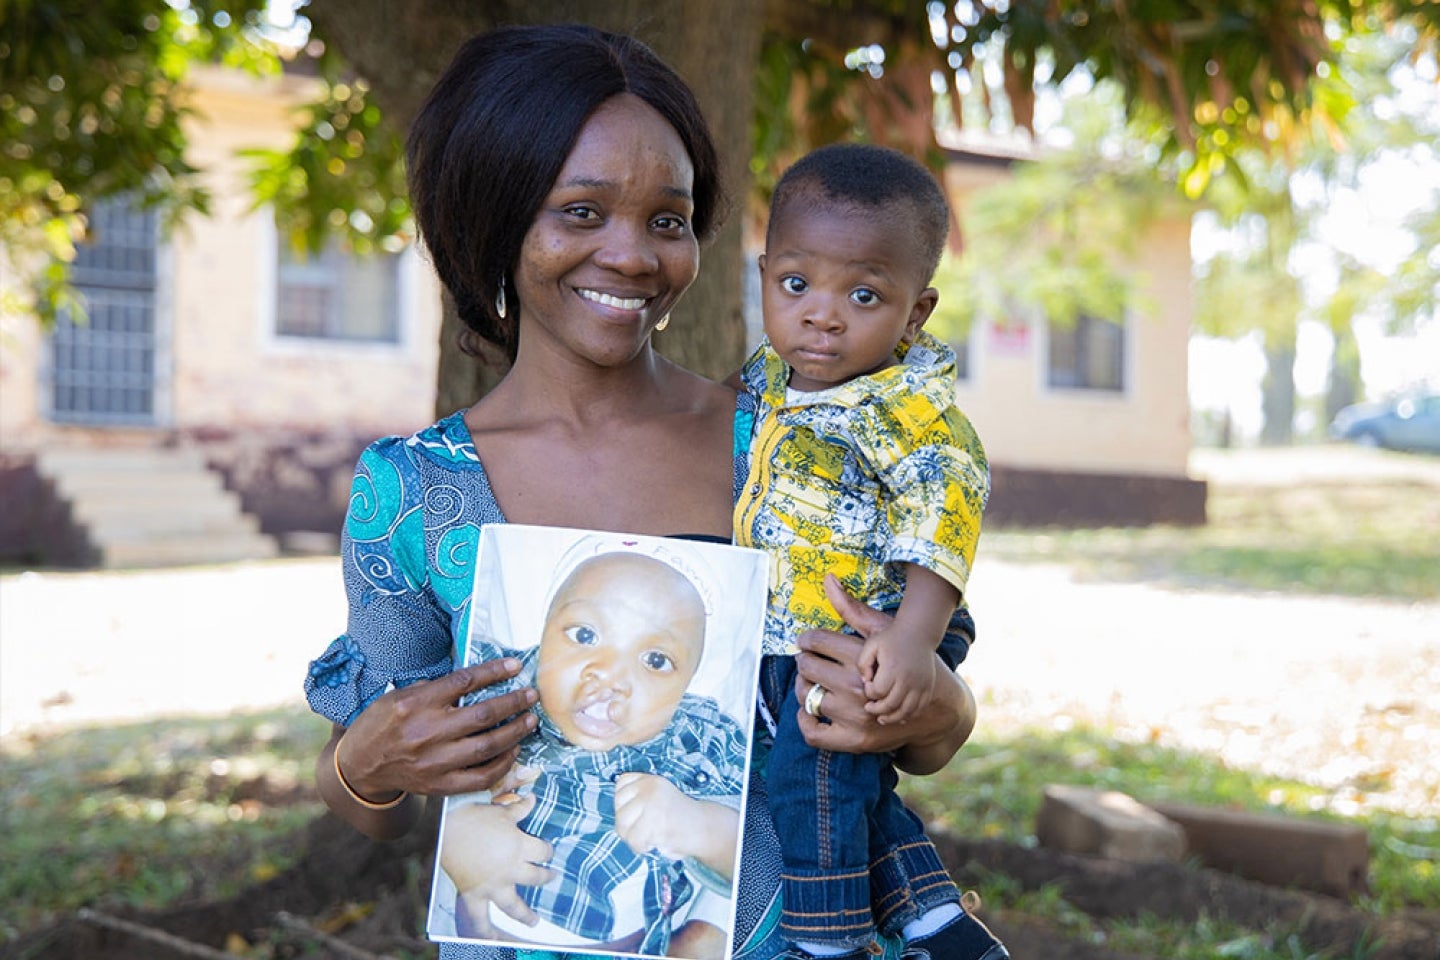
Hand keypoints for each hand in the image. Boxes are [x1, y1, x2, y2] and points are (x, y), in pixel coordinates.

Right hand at [337, 659, 538, 800]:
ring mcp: (435, 762)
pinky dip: (503, 763)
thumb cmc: (382, 724)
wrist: (360, 766)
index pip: (464, 682)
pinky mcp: (440, 785)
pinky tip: (513, 750)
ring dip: (515, 731)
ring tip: (530, 720)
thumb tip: (476, 679)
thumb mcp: (399, 696)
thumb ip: (434, 689)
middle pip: (484, 714)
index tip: (516, 666)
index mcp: (415, 704)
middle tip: (531, 695)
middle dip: (514, 702)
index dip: (494, 672)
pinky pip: (481, 776)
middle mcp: (427, 732)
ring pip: (488, 745)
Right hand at [440, 797, 553, 935]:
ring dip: (525, 915)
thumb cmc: (475, 818)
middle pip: (535, 877)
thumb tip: (533, 798)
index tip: (548, 850)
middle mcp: (511, 870)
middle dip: (545, 877)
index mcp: (520, 847)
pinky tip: (491, 940)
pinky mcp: (475, 895)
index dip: (548, 850)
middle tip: (551, 877)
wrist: (446, 831)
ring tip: (534, 921)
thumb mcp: (501, 811)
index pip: (543, 851)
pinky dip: (485, 931)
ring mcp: (493, 886)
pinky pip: (480, 918)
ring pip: (514, 906)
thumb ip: (519, 809)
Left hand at [614, 772, 690, 857]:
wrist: (706, 828)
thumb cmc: (680, 819)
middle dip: (627, 827)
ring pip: (623, 825)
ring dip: (633, 839)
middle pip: (620, 809)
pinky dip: (641, 847)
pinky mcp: (656, 820)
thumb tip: (619, 817)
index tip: (637, 814)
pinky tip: (653, 845)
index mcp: (650, 779)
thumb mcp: (658, 799)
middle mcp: (650, 787)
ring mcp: (652, 802)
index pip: (621, 785)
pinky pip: (634, 839)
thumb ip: (640, 800)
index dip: (624, 803)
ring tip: (648, 840)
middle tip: (643, 833)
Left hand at [793, 574, 972, 767]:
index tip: (805, 640)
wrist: (935, 706)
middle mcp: (857, 686)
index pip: (817, 641)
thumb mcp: (882, 631)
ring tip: (812, 681)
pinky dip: (808, 720)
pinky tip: (813, 708)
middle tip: (807, 660)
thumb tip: (828, 578)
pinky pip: (815, 733)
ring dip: (804, 688)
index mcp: (862, 657)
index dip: (806, 639)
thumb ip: (852, 608)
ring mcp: (855, 716)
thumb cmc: (904, 661)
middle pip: (808, 667)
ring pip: (808, 698)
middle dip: (804, 661)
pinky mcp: (855, 741)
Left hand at [859, 628, 936, 724]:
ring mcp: (920, 685)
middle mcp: (908, 678)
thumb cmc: (891, 639)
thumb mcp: (871, 644)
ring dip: (892, 718)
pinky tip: (899, 716)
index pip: (878, 691)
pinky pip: (919, 708)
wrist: (918, 633)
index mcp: (893, 667)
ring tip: (882, 718)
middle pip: (891, 704)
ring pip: (906, 711)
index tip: (867, 686)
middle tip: (869, 708)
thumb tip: (865, 682)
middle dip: (877, 710)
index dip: (869, 692)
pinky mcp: (928, 688)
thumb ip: (863, 663)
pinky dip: (908, 715)